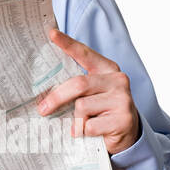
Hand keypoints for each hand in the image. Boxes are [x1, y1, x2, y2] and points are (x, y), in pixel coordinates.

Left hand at [36, 26, 141, 155]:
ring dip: (75, 120)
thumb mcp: (91, 95)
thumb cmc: (101, 112)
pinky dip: (84, 132)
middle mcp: (118, 80)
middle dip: (56, 97)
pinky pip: (90, 126)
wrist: (127, 136)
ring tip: (82, 124)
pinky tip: (92, 133)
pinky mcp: (123, 119)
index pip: (84, 53)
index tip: (52, 33)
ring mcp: (123, 100)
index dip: (67, 43)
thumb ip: (76, 87)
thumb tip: (44, 91)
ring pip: (82, 107)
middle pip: (78, 84)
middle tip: (42, 109)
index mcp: (107, 69)